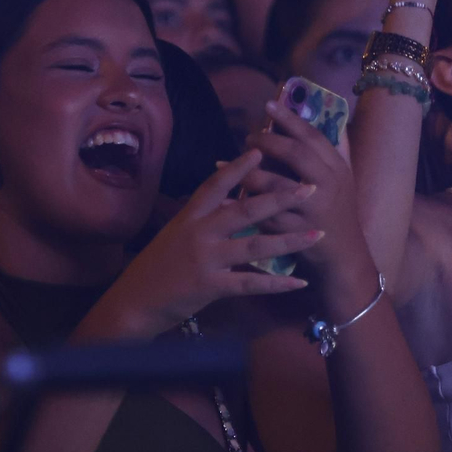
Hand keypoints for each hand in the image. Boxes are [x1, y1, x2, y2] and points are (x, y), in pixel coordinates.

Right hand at [115, 150, 319, 334]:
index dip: (238, 167)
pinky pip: (251, 284)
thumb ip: (203, 217)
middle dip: (281, 198)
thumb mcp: (177, 234)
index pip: (216, 185)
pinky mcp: (210, 287)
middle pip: (246, 211)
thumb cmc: (158, 266)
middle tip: (310, 188)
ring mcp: (206, 259)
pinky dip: (277, 283)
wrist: (134, 301)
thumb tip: (232, 199)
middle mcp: (199, 233)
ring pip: (256, 247)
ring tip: (317, 233)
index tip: (261, 150)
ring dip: (290, 240)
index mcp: (190, 216)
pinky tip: (299, 281)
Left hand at [241, 100, 376, 288]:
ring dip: (250, 173)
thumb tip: (328, 118)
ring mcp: (313, 211)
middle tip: (249, 138)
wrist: (344, 258)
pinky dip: (243, 206)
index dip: (290, 118)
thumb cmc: (339, 213)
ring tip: (228, 163)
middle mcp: (328, 186)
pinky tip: (224, 198)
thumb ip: (336, 150)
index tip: (268, 105)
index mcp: (337, 169)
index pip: (313, 136)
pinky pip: (265, 217)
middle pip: (295, 155)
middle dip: (268, 142)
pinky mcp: (295, 234)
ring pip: (276, 187)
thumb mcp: (344, 179)